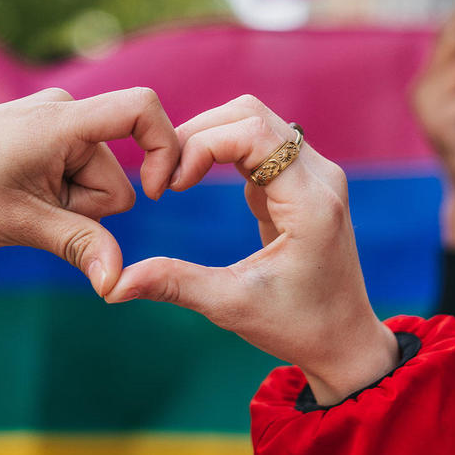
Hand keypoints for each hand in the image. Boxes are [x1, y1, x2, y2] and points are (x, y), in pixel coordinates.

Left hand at [0, 87, 179, 295]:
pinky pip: (75, 172)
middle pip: (115, 177)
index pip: (141, 109)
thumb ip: (79, 246)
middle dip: (86, 208)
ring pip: (96, 181)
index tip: (156, 193)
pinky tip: (18, 196)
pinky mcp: (44, 134)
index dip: (165, 148)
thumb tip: (117, 284)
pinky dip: (57, 195)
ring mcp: (52, 121)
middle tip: (31, 211)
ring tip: (18, 202)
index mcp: (60, 121)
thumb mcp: (20, 224)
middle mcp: (62, 110)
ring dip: (68, 205)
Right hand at [105, 95, 397, 404]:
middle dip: (197, 134)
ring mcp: (315, 174)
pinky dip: (220, 151)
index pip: (253, 134)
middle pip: (250, 114)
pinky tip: (194, 182)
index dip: (201, 146)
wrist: (342, 340)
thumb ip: (173, 284)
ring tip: (175, 178)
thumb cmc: (295, 326)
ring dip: (207, 139)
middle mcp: (320, 176)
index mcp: (311, 202)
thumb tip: (112, 285)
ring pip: (253, 122)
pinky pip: (258, 142)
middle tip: (164, 178)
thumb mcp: (230, 306)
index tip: (172, 187)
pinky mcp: (302, 180)